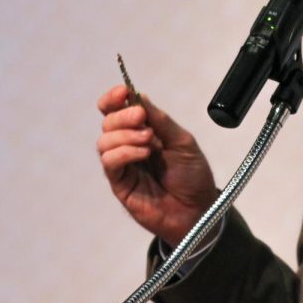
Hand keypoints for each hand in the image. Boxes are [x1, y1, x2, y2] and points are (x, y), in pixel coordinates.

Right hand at [96, 85, 217, 246]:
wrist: (198, 210)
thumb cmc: (192, 176)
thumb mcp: (183, 141)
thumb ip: (161, 121)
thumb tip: (139, 96)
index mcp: (144, 130)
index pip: (117, 109)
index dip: (114, 98)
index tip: (124, 92)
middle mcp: (129, 145)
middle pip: (107, 121)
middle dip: (122, 116)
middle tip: (142, 119)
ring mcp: (123, 164)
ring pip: (104, 141)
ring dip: (125, 135)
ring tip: (149, 142)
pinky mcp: (120, 184)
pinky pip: (109, 162)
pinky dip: (123, 153)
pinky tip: (142, 154)